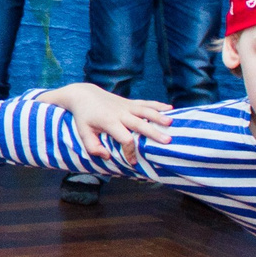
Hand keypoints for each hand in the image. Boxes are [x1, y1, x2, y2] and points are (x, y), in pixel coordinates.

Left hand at [39, 82, 172, 164]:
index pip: (125, 138)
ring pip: (145, 111)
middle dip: (153, 133)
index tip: (133, 161)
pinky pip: (145, 103)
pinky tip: (170, 108)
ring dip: (159, 116)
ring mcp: (126, 106)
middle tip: (167, 141)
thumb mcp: (83, 133)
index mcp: (109, 122)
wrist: (84, 95)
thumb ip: (93, 147)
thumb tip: (107, 156)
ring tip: (172, 123)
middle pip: (140, 124)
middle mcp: (120, 113)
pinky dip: (158, 105)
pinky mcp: (129, 102)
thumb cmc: (84, 117)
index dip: (130, 151)